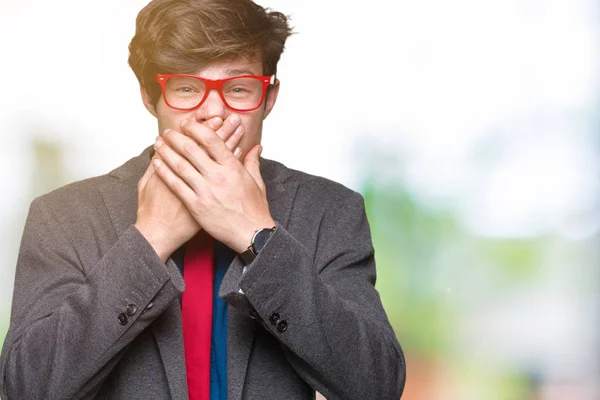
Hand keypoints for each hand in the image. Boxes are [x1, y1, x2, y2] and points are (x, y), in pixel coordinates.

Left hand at [151, 117, 274, 253]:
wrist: (252, 234)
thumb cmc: (254, 210)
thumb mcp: (257, 182)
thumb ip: (252, 162)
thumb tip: (256, 147)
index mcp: (233, 168)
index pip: (211, 140)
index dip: (196, 129)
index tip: (187, 124)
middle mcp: (218, 176)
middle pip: (192, 149)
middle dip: (176, 138)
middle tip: (167, 132)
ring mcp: (206, 191)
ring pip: (180, 165)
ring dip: (166, 151)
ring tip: (158, 143)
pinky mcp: (196, 206)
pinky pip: (176, 185)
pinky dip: (164, 172)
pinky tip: (157, 163)